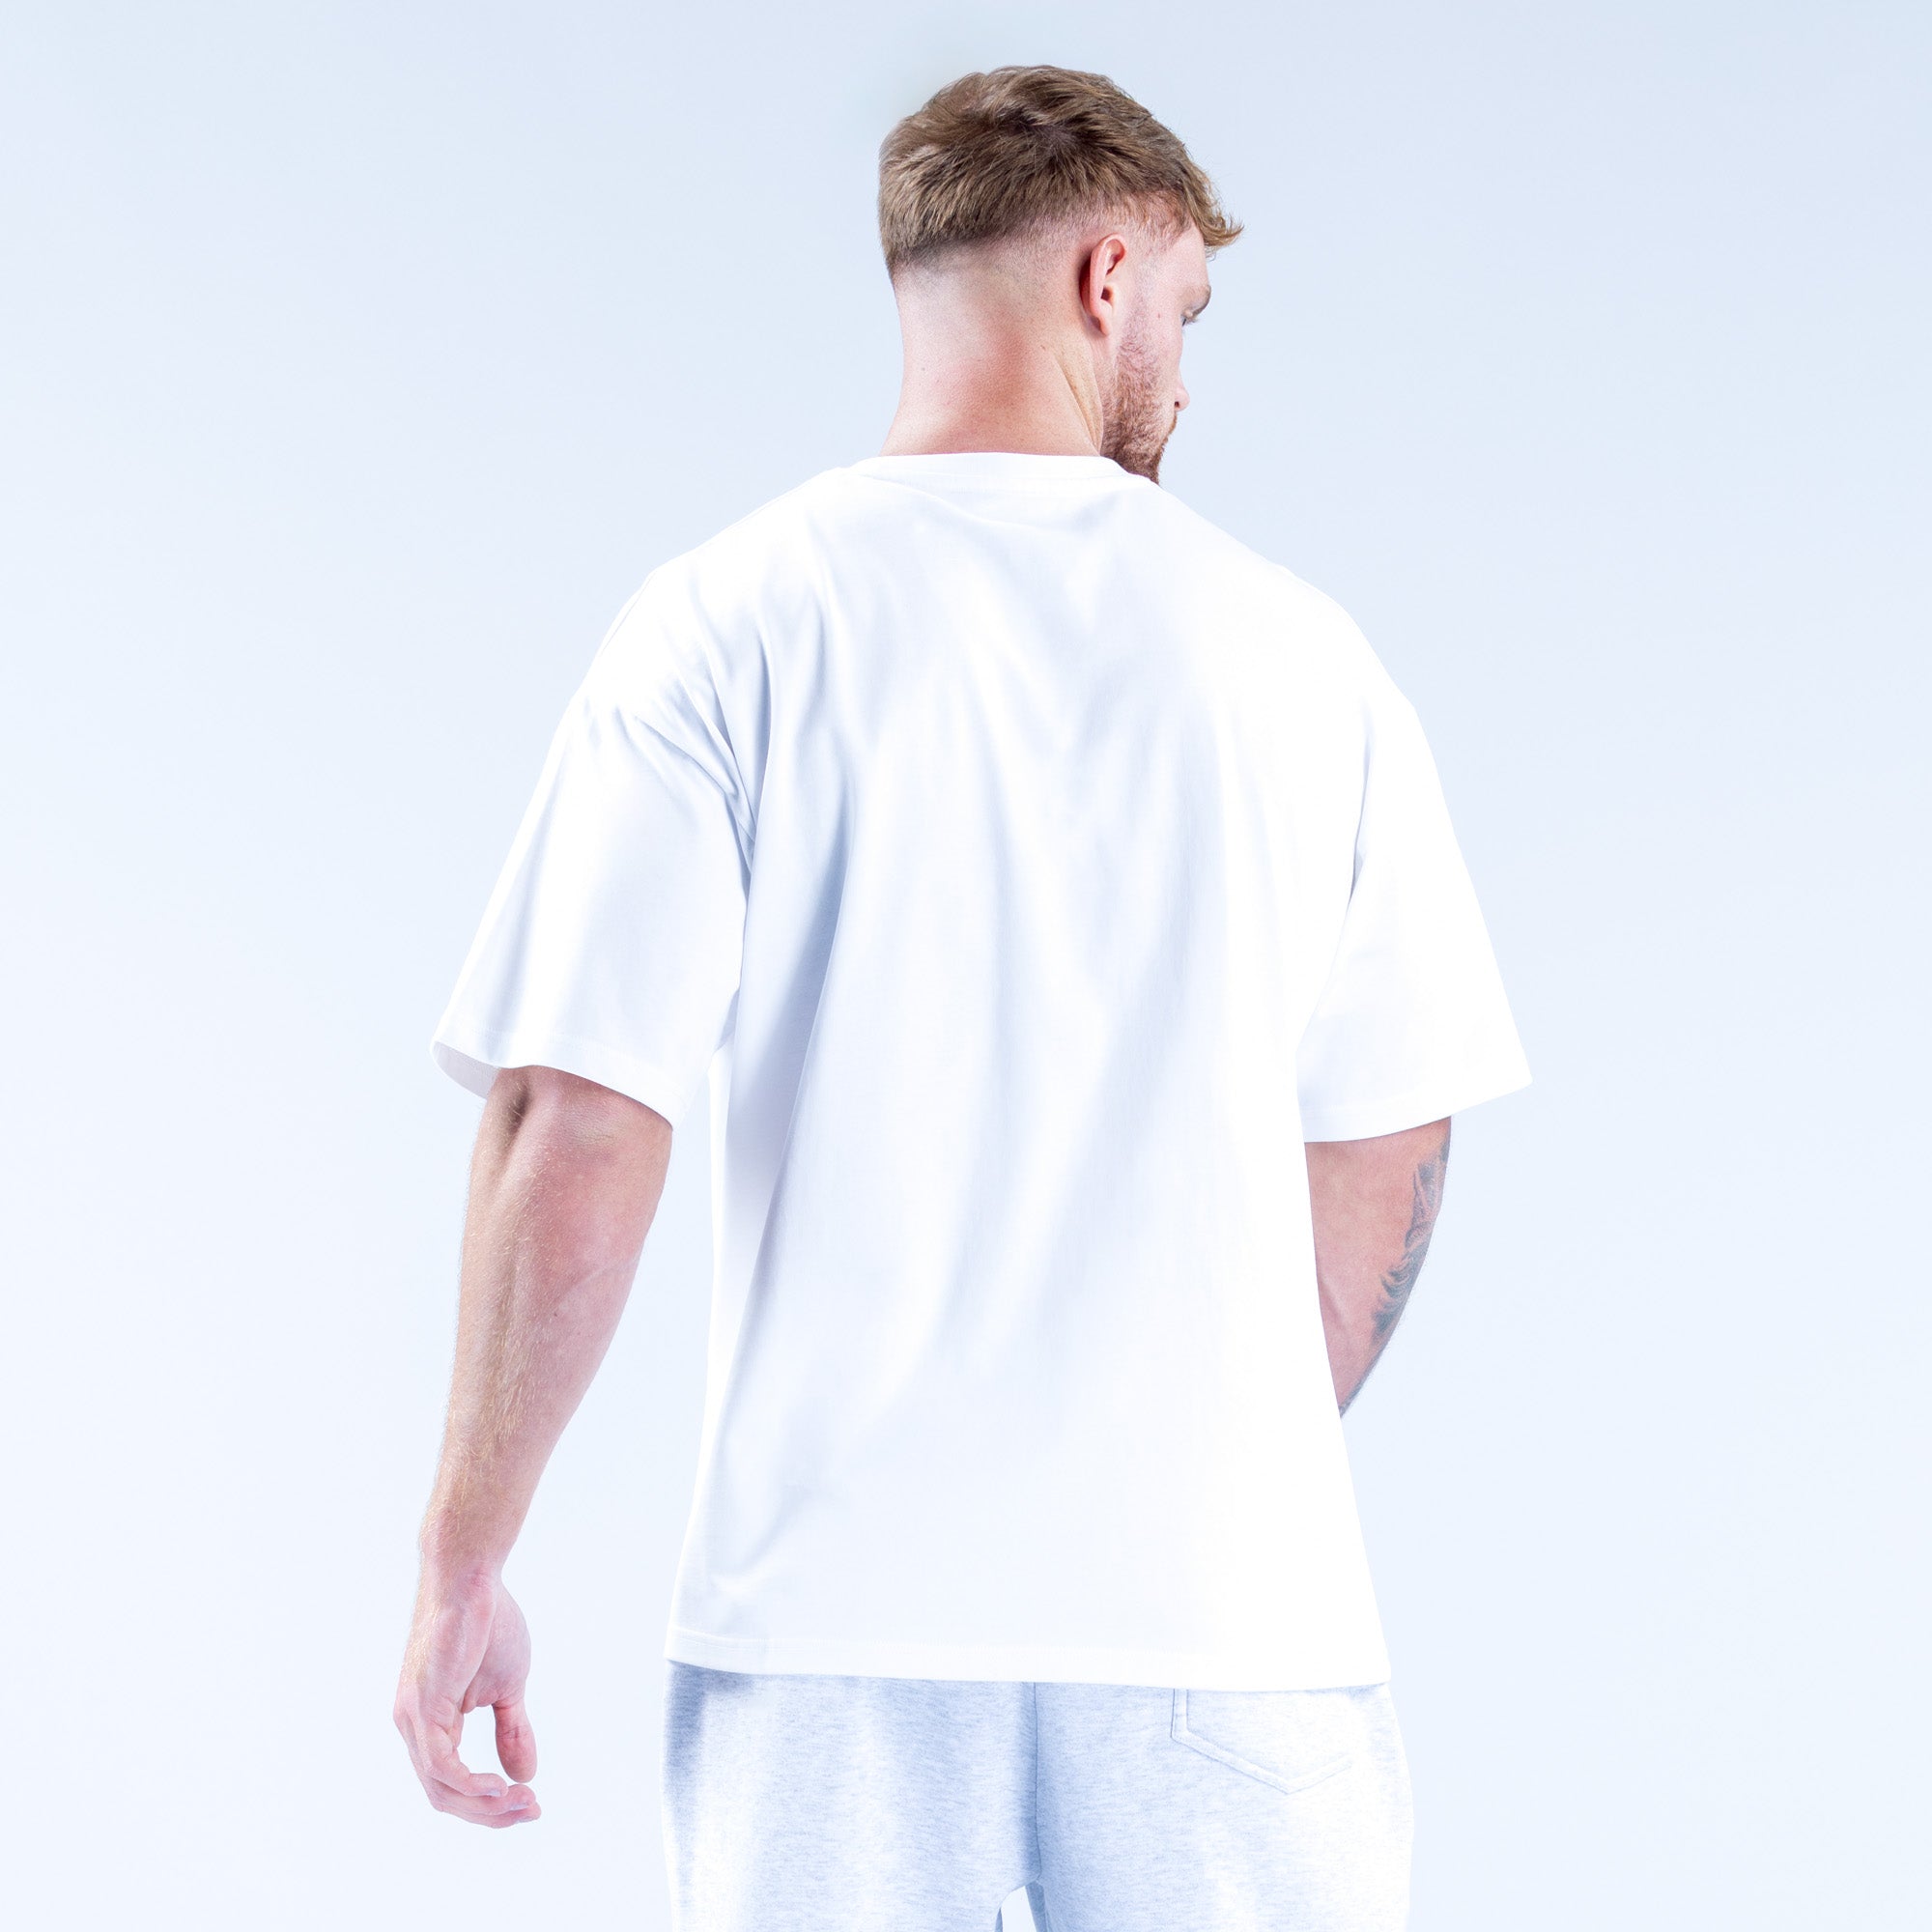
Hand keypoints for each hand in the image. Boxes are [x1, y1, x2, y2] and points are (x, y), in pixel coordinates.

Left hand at [394, 1566, 540, 1826]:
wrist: (472, 1578)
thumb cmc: (487, 1622)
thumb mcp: (508, 1687)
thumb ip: (511, 1729)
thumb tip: (525, 1774)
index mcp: (431, 1724)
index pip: (453, 1783)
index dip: (490, 1804)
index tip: (530, 1803)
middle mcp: (413, 1728)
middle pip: (445, 1796)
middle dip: (490, 1813)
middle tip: (531, 1809)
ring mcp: (413, 1719)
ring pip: (441, 1788)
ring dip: (485, 1805)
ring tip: (522, 1800)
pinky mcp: (422, 1706)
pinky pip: (440, 1765)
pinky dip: (470, 1784)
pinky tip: (498, 1787)